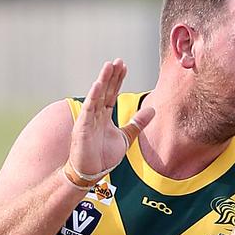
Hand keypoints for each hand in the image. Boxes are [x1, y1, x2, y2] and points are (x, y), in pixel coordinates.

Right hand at [68, 59, 154, 175]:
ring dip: (102, 81)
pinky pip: (87, 110)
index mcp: (104, 116)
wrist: (91, 173)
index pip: (112, 93)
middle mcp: (95, 115)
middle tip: (118, 61)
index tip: (124, 66)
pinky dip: (92, 97)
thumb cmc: (103, 157)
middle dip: (111, 76)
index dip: (118, 80)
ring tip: (108, 66)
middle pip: (104, 91)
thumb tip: (153, 110)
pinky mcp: (82, 128)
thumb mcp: (125, 137)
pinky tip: (97, 85)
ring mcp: (88, 120)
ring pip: (96, 96)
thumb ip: (137, 124)